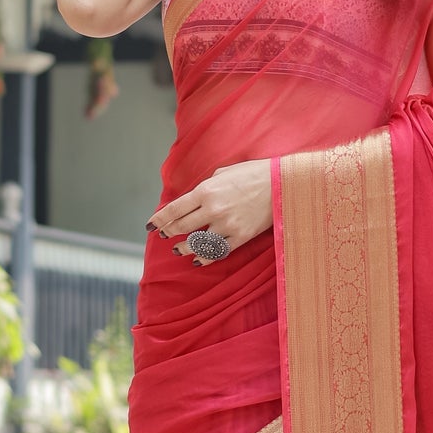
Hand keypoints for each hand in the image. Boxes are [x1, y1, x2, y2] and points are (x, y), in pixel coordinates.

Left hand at [147, 161, 272, 264]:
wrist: (281, 184)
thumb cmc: (252, 174)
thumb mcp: (223, 173)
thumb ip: (205, 187)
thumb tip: (192, 200)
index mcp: (206, 190)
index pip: (175, 209)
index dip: (160, 219)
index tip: (151, 225)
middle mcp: (213, 209)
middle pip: (182, 227)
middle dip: (169, 232)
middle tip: (163, 235)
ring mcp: (227, 225)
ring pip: (197, 243)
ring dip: (184, 248)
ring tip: (177, 250)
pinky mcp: (240, 237)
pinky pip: (218, 251)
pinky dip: (205, 257)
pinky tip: (198, 259)